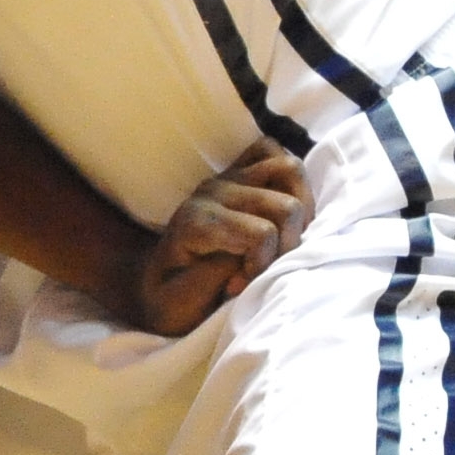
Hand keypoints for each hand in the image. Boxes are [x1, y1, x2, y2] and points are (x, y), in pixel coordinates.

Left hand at [129, 136, 311, 336]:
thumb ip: (222, 273)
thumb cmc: (170, 301)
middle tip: (267, 267)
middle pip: (285, 206)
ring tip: (285, 239)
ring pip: (289, 169)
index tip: (238, 288)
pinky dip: (290, 180)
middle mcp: (212, 192)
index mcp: (196, 222)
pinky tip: (284, 215)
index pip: (262, 234)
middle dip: (289, 244)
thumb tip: (260, 250)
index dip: (263, 266)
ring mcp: (226, 178)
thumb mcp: (185, 303)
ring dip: (300, 210)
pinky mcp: (236, 173)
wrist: (153, 285)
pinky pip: (273, 151)